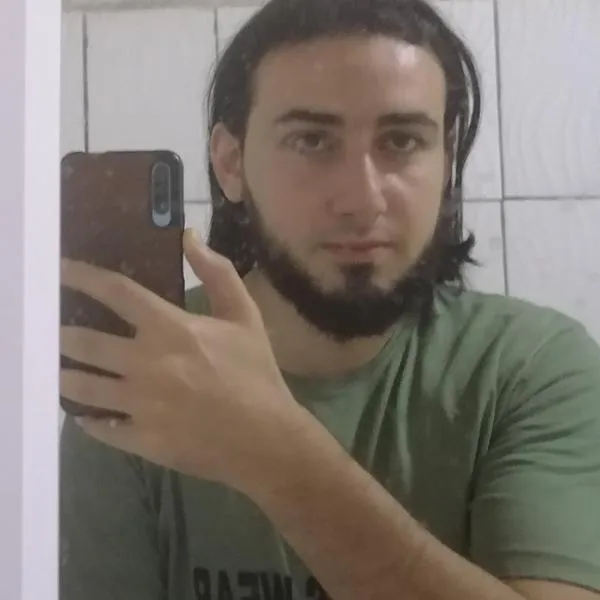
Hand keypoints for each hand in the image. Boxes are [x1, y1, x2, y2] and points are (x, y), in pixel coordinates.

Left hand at [60, 230, 303, 494]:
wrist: (266, 439)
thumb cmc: (256, 374)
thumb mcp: (245, 317)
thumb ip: (218, 273)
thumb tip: (189, 237)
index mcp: (172, 329)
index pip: (116, 293)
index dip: (82, 276)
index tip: (59, 269)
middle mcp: (147, 363)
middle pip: (84, 342)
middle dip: (60, 333)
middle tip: (51, 330)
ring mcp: (139, 404)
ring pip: (80, 386)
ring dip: (64, 374)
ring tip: (58, 369)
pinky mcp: (139, 439)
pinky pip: (98, 426)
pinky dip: (87, 418)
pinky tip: (87, 413)